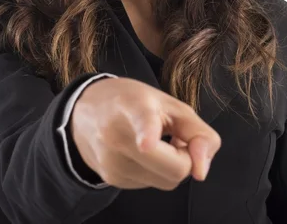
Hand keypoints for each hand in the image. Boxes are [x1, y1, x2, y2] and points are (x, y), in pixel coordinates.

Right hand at [70, 76, 221, 189]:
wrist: (85, 108)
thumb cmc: (133, 102)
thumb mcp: (172, 105)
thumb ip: (199, 133)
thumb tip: (201, 172)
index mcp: (133, 106)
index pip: (143, 121)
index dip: (147, 133)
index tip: (146, 144)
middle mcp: (117, 136)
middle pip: (174, 169)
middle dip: (185, 158)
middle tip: (175, 138)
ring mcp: (112, 161)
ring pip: (167, 182)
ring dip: (170, 166)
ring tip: (155, 142)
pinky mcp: (111, 179)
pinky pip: (152, 184)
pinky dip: (156, 171)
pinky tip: (141, 152)